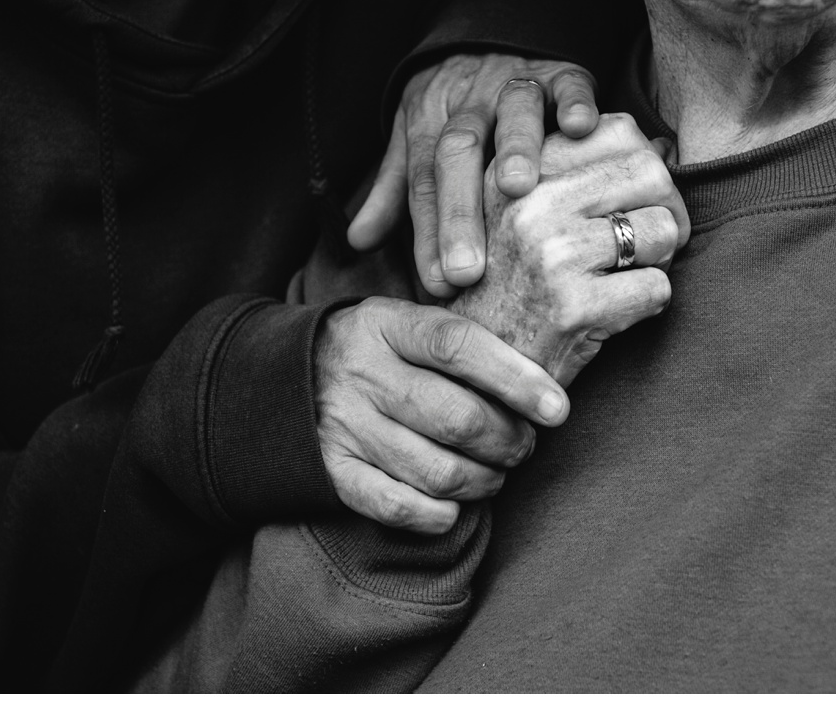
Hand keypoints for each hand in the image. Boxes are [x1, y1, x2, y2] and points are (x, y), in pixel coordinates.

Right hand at [315, 297, 569, 534]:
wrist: (278, 375)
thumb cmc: (373, 349)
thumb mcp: (404, 320)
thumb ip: (458, 339)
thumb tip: (538, 376)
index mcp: (387, 325)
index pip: (459, 346)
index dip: (517, 379)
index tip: (557, 408)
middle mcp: (363, 374)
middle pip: (458, 418)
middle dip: (509, 441)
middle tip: (524, 445)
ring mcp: (345, 426)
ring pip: (437, 470)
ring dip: (484, 481)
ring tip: (496, 473)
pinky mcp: (331, 471)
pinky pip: (395, 505)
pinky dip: (436, 514)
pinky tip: (454, 506)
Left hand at [346, 54, 599, 297]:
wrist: (487, 35)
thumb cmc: (455, 107)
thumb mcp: (415, 140)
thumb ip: (394, 191)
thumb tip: (357, 241)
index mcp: (429, 122)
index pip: (423, 181)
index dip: (428, 233)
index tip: (438, 284)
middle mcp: (469, 102)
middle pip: (459, 152)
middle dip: (461, 211)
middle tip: (467, 268)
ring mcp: (515, 83)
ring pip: (513, 111)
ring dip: (517, 146)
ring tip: (518, 188)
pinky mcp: (561, 73)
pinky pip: (568, 83)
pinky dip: (575, 101)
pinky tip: (581, 128)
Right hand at [450, 113, 690, 386]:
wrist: (472, 374)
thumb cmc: (510, 287)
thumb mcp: (527, 214)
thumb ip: (585, 170)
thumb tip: (666, 145)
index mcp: (511, 168)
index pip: (617, 130)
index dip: (641, 167)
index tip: (628, 203)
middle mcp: (526, 203)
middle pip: (650, 173)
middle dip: (662, 211)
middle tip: (641, 247)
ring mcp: (549, 254)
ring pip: (663, 231)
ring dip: (657, 261)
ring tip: (620, 280)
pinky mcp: (573, 307)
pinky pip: (658, 288)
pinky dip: (648, 306)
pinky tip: (611, 316)